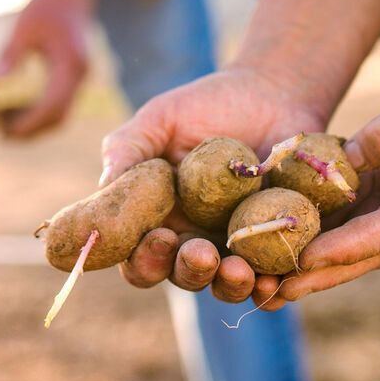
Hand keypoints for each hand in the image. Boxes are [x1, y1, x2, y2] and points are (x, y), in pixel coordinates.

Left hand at [0, 0, 91, 137]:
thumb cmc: (46, 6)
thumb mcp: (24, 27)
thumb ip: (11, 54)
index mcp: (71, 66)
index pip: (52, 106)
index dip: (29, 123)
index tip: (3, 132)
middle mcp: (80, 77)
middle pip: (58, 117)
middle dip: (30, 130)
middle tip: (0, 135)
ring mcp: (79, 79)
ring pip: (59, 114)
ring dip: (34, 124)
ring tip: (2, 125)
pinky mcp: (72, 78)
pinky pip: (57, 104)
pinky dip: (37, 112)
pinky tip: (13, 110)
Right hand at [101, 66, 327, 301]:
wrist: (273, 93)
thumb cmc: (208, 105)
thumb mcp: (161, 118)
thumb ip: (128, 147)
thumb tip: (105, 184)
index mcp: (157, 217)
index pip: (139, 256)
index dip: (143, 258)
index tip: (159, 236)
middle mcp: (192, 238)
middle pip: (181, 276)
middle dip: (189, 272)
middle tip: (201, 253)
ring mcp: (234, 245)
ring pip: (224, 285)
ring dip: (228, 286)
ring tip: (239, 270)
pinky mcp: (275, 243)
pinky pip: (271, 278)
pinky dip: (269, 287)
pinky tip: (273, 279)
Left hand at [253, 14, 379, 308]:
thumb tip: (347, 163)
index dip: (350, 246)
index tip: (307, 259)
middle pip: (372, 247)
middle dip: (324, 271)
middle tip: (275, 291)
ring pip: (359, 234)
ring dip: (316, 256)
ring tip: (268, 277)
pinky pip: (352, 204)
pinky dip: (320, 220)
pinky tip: (280, 229)